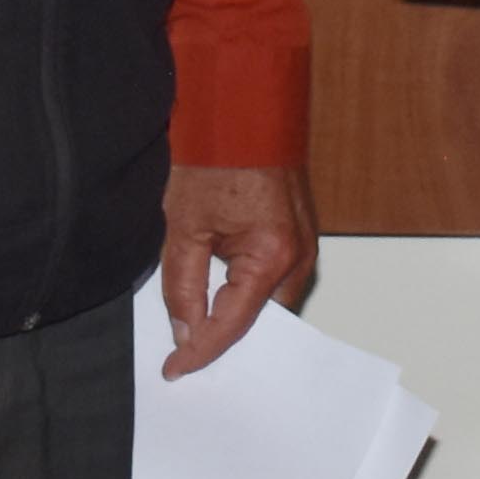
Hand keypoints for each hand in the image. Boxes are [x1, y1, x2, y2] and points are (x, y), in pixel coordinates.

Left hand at [157, 163, 317, 377]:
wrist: (242, 108)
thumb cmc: (217, 153)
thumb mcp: (184, 223)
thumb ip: (182, 284)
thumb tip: (184, 329)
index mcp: (272, 254)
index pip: (234, 324)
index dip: (201, 351)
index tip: (175, 370)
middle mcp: (298, 255)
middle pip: (261, 321)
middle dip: (224, 339)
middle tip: (184, 357)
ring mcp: (304, 244)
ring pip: (269, 303)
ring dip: (237, 315)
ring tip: (198, 332)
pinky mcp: (298, 234)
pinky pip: (275, 279)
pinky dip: (248, 293)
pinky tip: (220, 300)